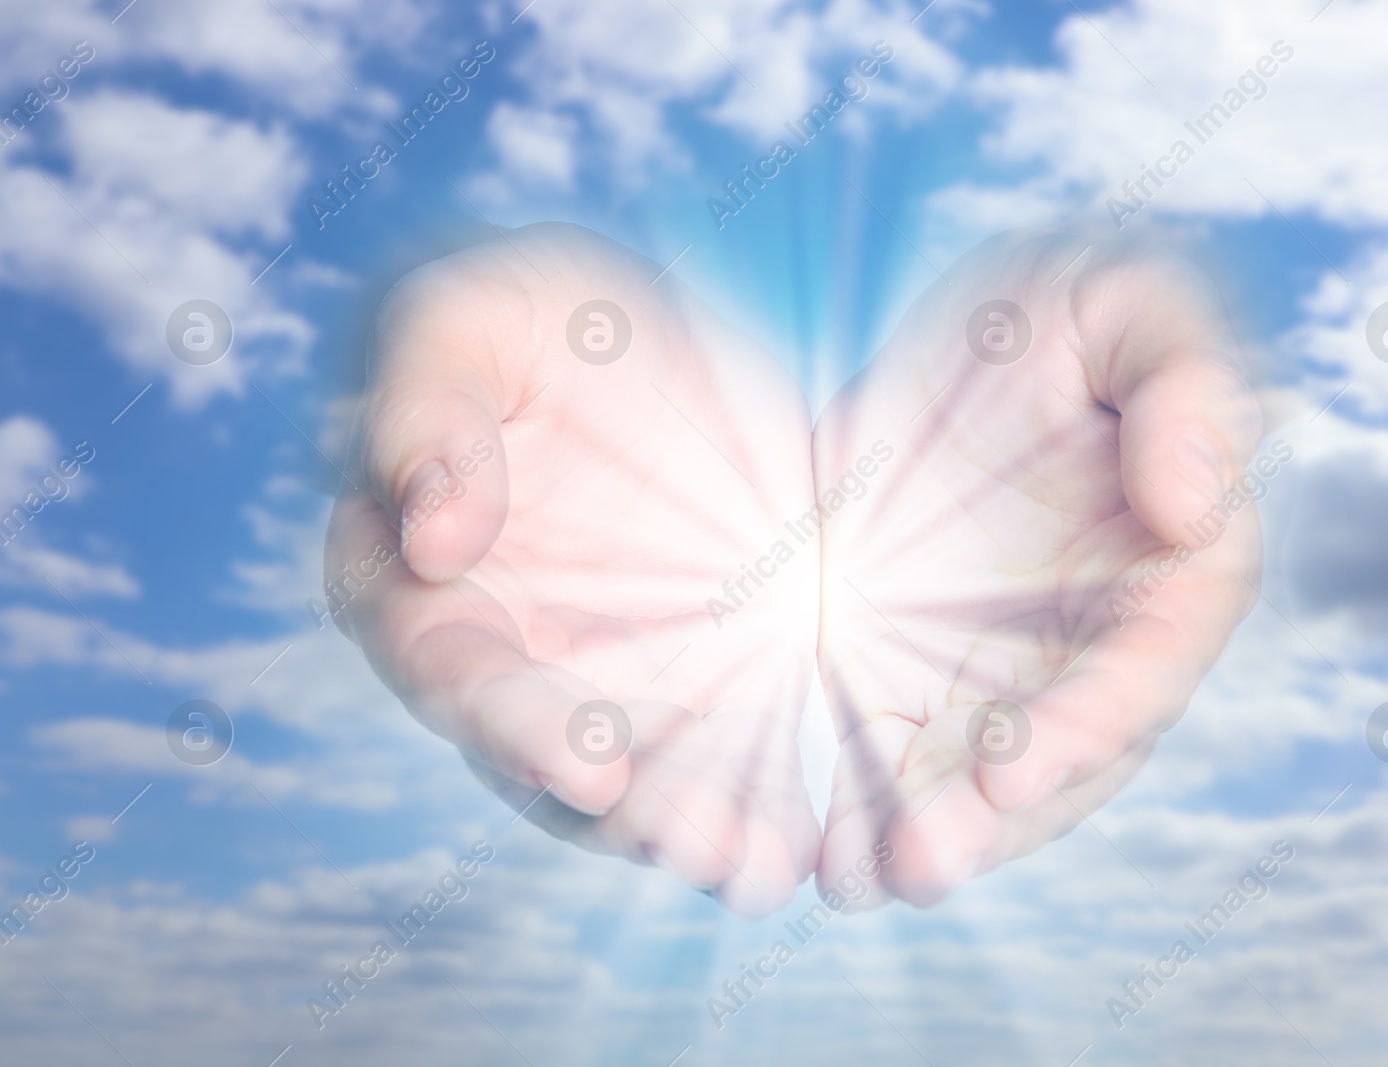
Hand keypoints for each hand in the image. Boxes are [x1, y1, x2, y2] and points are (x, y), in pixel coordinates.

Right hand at [325, 223, 820, 914]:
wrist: (670, 351)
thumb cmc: (547, 321)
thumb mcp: (476, 313)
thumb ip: (427, 403)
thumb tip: (429, 536)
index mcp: (416, 573)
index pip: (440, 660)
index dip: (506, 717)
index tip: (590, 759)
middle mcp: (501, 654)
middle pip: (538, 756)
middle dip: (621, 807)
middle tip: (690, 846)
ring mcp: (598, 683)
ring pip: (626, 784)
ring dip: (686, 833)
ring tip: (756, 867)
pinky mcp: (694, 689)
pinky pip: (716, 759)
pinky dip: (754, 803)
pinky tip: (807, 838)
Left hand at [811, 230, 1262, 906]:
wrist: (933, 349)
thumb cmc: (1051, 314)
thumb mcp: (1124, 302)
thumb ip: (1187, 383)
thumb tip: (1198, 504)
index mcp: (1170, 572)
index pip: (1147, 670)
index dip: (1089, 728)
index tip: (1014, 772)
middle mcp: (1091, 649)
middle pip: (1060, 763)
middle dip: (990, 822)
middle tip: (915, 864)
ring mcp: (1001, 676)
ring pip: (970, 784)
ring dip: (917, 839)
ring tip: (850, 877)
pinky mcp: (912, 678)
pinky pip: (885, 757)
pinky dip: (849, 805)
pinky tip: (800, 843)